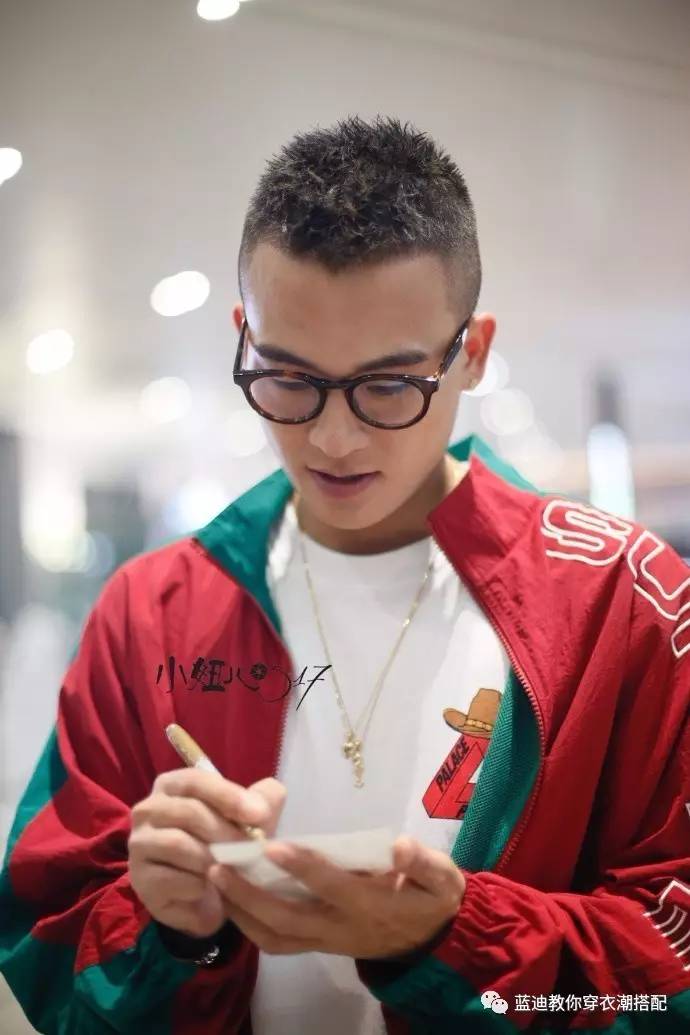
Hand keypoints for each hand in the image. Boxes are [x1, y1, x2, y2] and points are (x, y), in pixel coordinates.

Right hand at [128, 768, 285, 937]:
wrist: (208, 895)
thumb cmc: (226, 843)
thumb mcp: (249, 818)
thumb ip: (263, 801)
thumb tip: (262, 806)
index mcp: (173, 785)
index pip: (195, 781)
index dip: (228, 795)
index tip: (258, 814)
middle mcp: (148, 809)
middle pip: (188, 812)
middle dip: (225, 831)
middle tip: (252, 849)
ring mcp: (140, 844)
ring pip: (178, 844)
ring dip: (212, 858)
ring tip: (234, 869)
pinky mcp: (141, 879)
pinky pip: (170, 879)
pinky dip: (197, 885)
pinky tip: (211, 889)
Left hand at [207, 835, 465, 957]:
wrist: (432, 942)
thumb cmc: (433, 899)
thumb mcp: (442, 879)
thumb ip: (424, 863)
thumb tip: (401, 845)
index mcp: (371, 905)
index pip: (331, 886)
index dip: (303, 867)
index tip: (272, 845)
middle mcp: (341, 928)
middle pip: (288, 917)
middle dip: (250, 894)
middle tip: (217, 865)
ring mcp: (326, 941)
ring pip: (275, 935)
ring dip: (241, 911)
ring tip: (213, 880)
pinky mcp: (317, 946)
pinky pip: (277, 943)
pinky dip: (249, 926)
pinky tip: (229, 900)